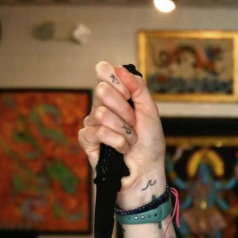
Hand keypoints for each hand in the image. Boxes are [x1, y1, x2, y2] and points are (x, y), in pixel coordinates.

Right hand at [78, 61, 167, 208]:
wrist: (147, 169)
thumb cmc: (150, 143)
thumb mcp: (150, 112)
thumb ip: (138, 88)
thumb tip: (120, 68)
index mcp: (117, 96)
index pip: (103, 72)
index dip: (115, 79)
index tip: (128, 94)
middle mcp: (102, 106)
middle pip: (101, 91)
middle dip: (124, 110)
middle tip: (134, 123)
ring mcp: (92, 122)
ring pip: (100, 113)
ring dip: (123, 129)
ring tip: (131, 139)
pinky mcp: (87, 140)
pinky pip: (97, 132)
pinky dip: (116, 141)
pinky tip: (122, 148)